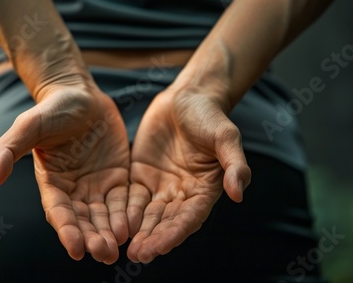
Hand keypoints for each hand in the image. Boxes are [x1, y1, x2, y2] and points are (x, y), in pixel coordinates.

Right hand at [0, 84, 129, 263]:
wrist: (81, 96)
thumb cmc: (52, 109)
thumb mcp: (29, 125)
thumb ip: (9, 149)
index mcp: (51, 183)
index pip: (59, 212)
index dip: (67, 231)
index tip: (75, 250)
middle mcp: (74, 189)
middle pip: (84, 220)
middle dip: (92, 237)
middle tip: (104, 253)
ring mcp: (97, 185)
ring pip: (104, 215)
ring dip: (110, 232)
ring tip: (118, 247)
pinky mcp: (117, 177)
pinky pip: (124, 199)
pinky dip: (127, 214)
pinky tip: (133, 226)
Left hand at [126, 87, 250, 262]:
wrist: (187, 96)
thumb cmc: (211, 116)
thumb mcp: (226, 137)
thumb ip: (234, 165)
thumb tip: (238, 194)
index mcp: (204, 189)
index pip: (189, 217)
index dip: (175, 233)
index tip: (160, 247)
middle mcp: (181, 193)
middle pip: (166, 221)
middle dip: (153, 239)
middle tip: (138, 255)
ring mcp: (160, 185)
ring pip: (147, 214)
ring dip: (137, 231)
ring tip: (124, 248)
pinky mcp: (141, 175)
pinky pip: (131, 197)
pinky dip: (124, 211)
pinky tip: (114, 222)